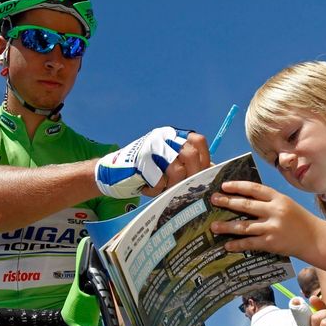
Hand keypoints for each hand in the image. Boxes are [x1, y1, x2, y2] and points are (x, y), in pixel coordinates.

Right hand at [95, 128, 209, 197]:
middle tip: (187, 188)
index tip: (202, 174)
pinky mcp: (141, 161)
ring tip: (165, 189)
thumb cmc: (146, 171)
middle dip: (192, 175)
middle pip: (189, 155)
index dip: (204, 158)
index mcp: (172, 135)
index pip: (198, 141)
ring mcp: (152, 148)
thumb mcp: (169, 161)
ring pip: (177, 170)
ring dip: (174, 185)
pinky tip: (148, 188)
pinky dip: (157, 190)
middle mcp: (163, 137)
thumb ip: (188, 163)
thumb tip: (212, 169)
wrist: (113, 173)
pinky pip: (160, 181)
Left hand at [209, 180, 315, 257]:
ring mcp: (273, 227)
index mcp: (278, 198)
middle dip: (227, 202)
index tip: (224, 186)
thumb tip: (242, 199)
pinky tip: (227, 245)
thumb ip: (267, 201)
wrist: (315, 239)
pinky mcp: (271, 243)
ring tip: (213, 227)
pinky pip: (250, 243)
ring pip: (244, 226)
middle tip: (213, 200)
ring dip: (226, 227)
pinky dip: (237, 245)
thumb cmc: (298, 220)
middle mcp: (275, 211)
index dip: (238, 186)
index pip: (254, 188)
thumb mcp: (286, 204)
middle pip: (246, 205)